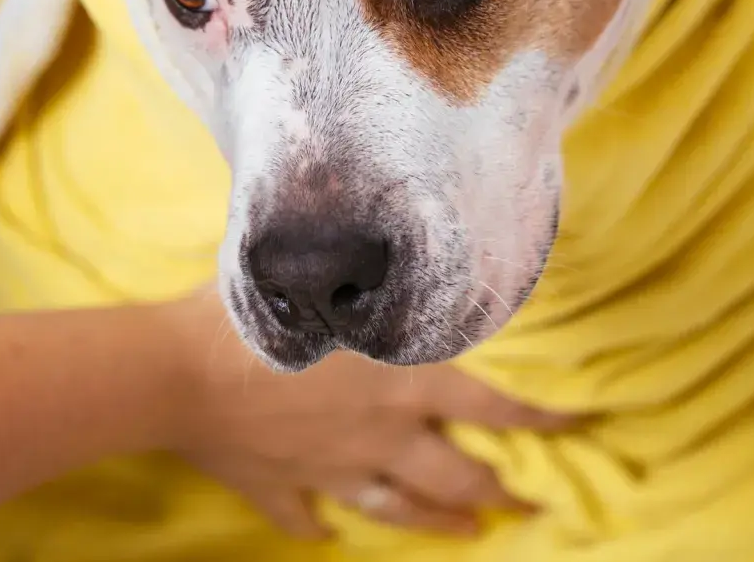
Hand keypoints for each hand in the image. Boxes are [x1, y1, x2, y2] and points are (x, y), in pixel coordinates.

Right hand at [160, 287, 573, 539]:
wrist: (177, 371)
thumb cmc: (256, 307)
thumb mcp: (327, 269)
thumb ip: (368, 263)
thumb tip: (390, 223)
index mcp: (402, 380)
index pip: (492, 407)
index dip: (539, 420)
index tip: (576, 425)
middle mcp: (379, 434)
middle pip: (456, 477)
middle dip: (501, 492)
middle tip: (529, 504)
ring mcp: (332, 469)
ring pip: (401, 511)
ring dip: (439, 526)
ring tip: (470, 534)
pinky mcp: (282, 489)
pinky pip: (309, 517)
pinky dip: (323, 526)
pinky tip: (330, 535)